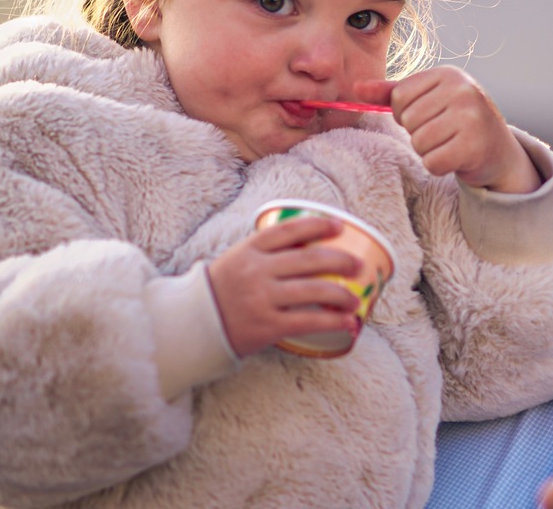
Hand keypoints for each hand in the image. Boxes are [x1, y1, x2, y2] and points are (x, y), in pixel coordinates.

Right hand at [207, 216, 361, 356]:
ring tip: (356, 299)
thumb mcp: (238, 260)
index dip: (317, 225)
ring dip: (341, 294)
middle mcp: (257, 271)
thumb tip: (312, 243)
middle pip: (308, 259)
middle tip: (358, 265)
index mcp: (249, 250)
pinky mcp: (266, 326)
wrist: (194, 326)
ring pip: (313, 290)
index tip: (339, 226)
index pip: (289, 230)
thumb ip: (266, 252)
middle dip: (340, 260)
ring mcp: (261, 298)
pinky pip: (307, 322)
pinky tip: (348, 323)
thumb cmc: (224, 290)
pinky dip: (332, 322)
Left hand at [354, 66, 539, 193]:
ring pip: (419, 143)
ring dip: (429, 152)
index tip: (429, 118)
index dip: (406, 115)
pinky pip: (433, 162)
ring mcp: (471, 116)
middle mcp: (463, 90)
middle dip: (419, 134)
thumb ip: (392, 94)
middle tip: (443, 134)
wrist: (499, 152)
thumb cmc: (458, 123)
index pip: (400, 97)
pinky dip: (439, 166)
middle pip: (408, 120)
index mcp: (448, 74)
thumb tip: (356, 88)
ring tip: (449, 145)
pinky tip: (456, 158)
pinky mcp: (475, 145)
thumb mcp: (428, 101)